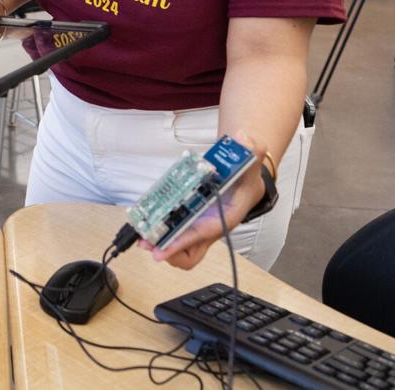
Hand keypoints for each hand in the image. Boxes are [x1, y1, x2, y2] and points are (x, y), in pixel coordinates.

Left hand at [144, 132, 268, 269]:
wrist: (246, 178)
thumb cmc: (247, 175)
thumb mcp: (252, 161)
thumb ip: (251, 149)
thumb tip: (242, 138)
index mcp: (226, 218)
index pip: (201, 235)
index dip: (179, 243)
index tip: (159, 252)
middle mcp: (211, 227)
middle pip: (190, 255)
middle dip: (169, 252)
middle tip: (147, 243)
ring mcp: (200, 227)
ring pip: (181, 249)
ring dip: (162, 243)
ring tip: (142, 235)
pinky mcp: (191, 220)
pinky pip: (175, 233)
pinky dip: (162, 229)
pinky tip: (147, 219)